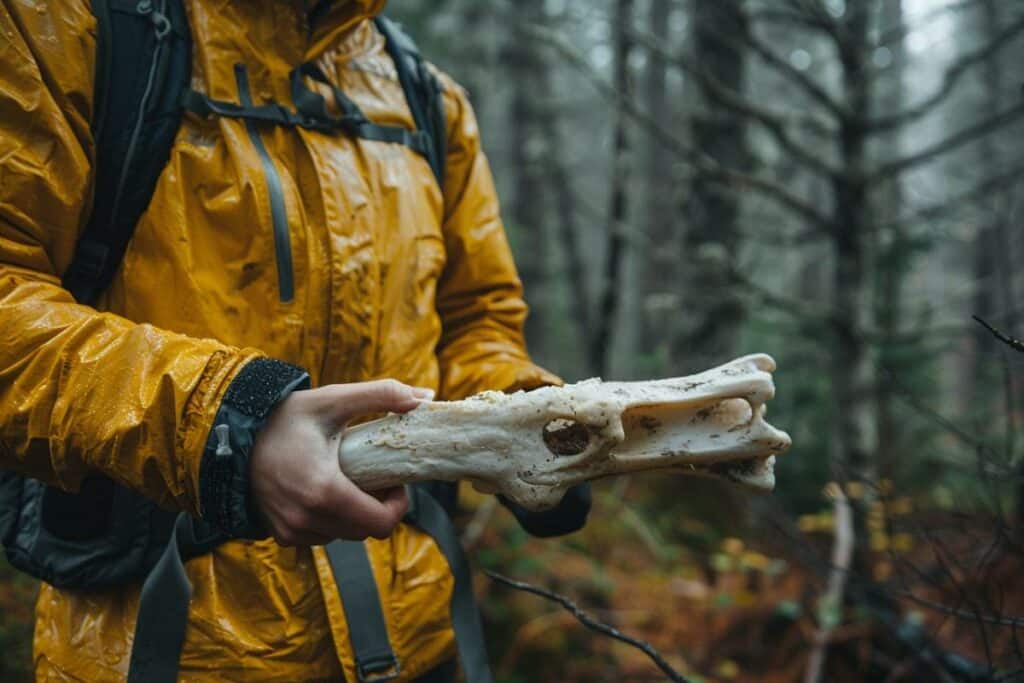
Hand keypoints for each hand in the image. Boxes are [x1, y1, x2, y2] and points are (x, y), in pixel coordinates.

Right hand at [250, 379, 431, 545]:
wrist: (233, 434)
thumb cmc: (285, 416)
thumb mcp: (333, 400)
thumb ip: (382, 395)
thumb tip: (425, 396)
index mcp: (324, 491)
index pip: (381, 523)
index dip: (398, 504)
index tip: (394, 480)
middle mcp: (306, 519)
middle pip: (366, 531)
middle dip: (378, 507)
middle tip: (375, 478)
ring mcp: (291, 531)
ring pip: (344, 536)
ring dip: (355, 515)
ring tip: (349, 482)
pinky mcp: (281, 534)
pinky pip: (321, 537)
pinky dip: (332, 520)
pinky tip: (326, 492)